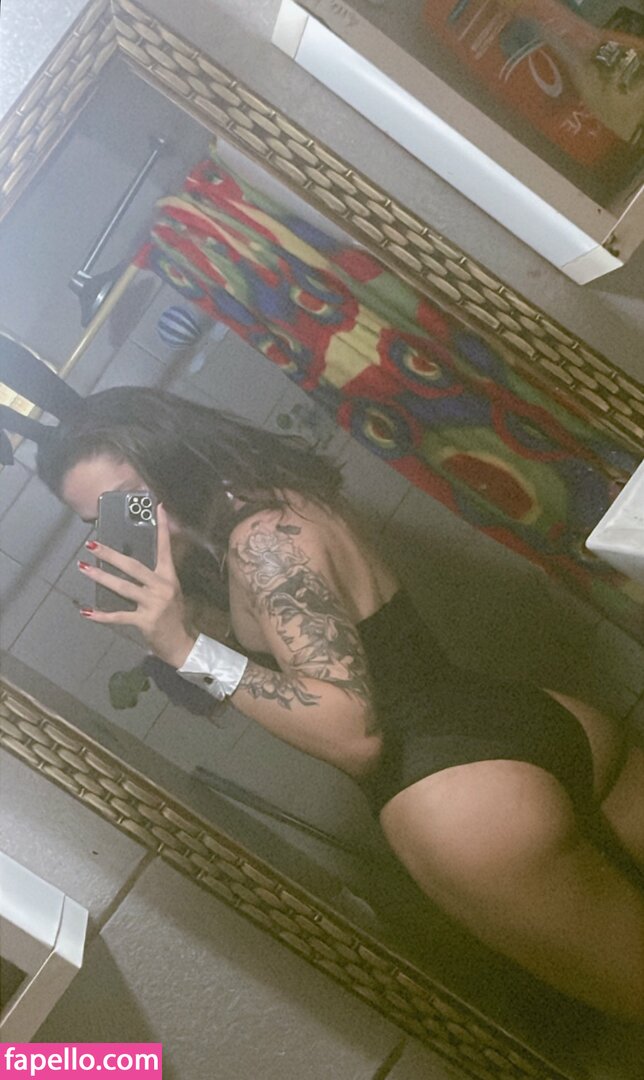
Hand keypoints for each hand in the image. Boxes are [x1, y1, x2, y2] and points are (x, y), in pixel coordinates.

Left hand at [78, 504, 196, 667]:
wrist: (182, 644)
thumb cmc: (174, 615)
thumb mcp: (171, 592)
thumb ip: (155, 578)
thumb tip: (134, 565)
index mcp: (169, 577)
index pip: (165, 548)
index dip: (162, 528)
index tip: (158, 507)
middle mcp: (162, 587)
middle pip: (133, 566)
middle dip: (111, 555)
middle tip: (92, 544)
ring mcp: (153, 604)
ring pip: (122, 587)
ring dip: (100, 577)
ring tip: (83, 567)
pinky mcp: (145, 621)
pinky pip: (118, 616)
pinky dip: (101, 615)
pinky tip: (86, 611)